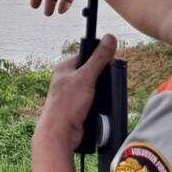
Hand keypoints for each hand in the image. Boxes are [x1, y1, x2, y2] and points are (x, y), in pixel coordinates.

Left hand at [34, 34, 116, 151]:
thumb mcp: (86, 77)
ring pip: (95, 90)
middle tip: (111, 84)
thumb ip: (99, 58)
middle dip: (103, 80)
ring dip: (102, 94)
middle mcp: (67, 81)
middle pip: (93, 74)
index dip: (100, 59)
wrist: (60, 133)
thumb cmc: (67, 104)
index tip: (112, 63)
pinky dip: (100, 105)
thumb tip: (110, 37)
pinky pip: (94, 103)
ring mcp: (72, 95)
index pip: (86, 56)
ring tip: (106, 98)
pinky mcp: (78, 109)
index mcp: (65, 69)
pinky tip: (103, 108)